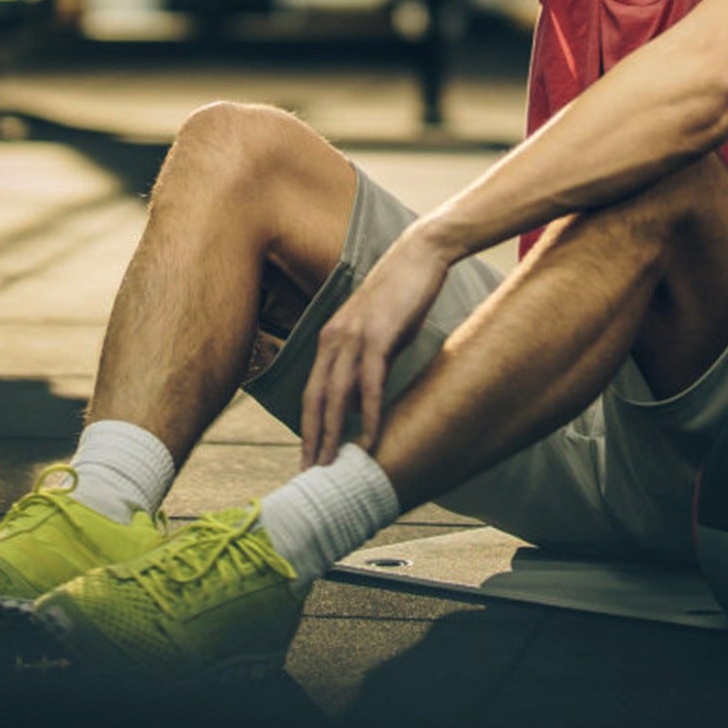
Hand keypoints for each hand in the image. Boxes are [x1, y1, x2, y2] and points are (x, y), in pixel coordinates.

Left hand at [299, 222, 454, 468]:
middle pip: (315, 398)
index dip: (308, 426)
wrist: (420, 254)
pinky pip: (370, 383)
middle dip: (311, 438)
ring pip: (336, 395)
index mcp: (331, 338)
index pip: (311, 391)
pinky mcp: (378, 335)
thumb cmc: (403, 294)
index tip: (308, 456)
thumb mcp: (378, 333)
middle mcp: (334, 338)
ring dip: (332, 434)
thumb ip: (364, 365)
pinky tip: (369, 438)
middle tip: (310, 473)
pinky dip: (368, 414)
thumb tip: (357, 404)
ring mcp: (354, 336)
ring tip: (331, 465)